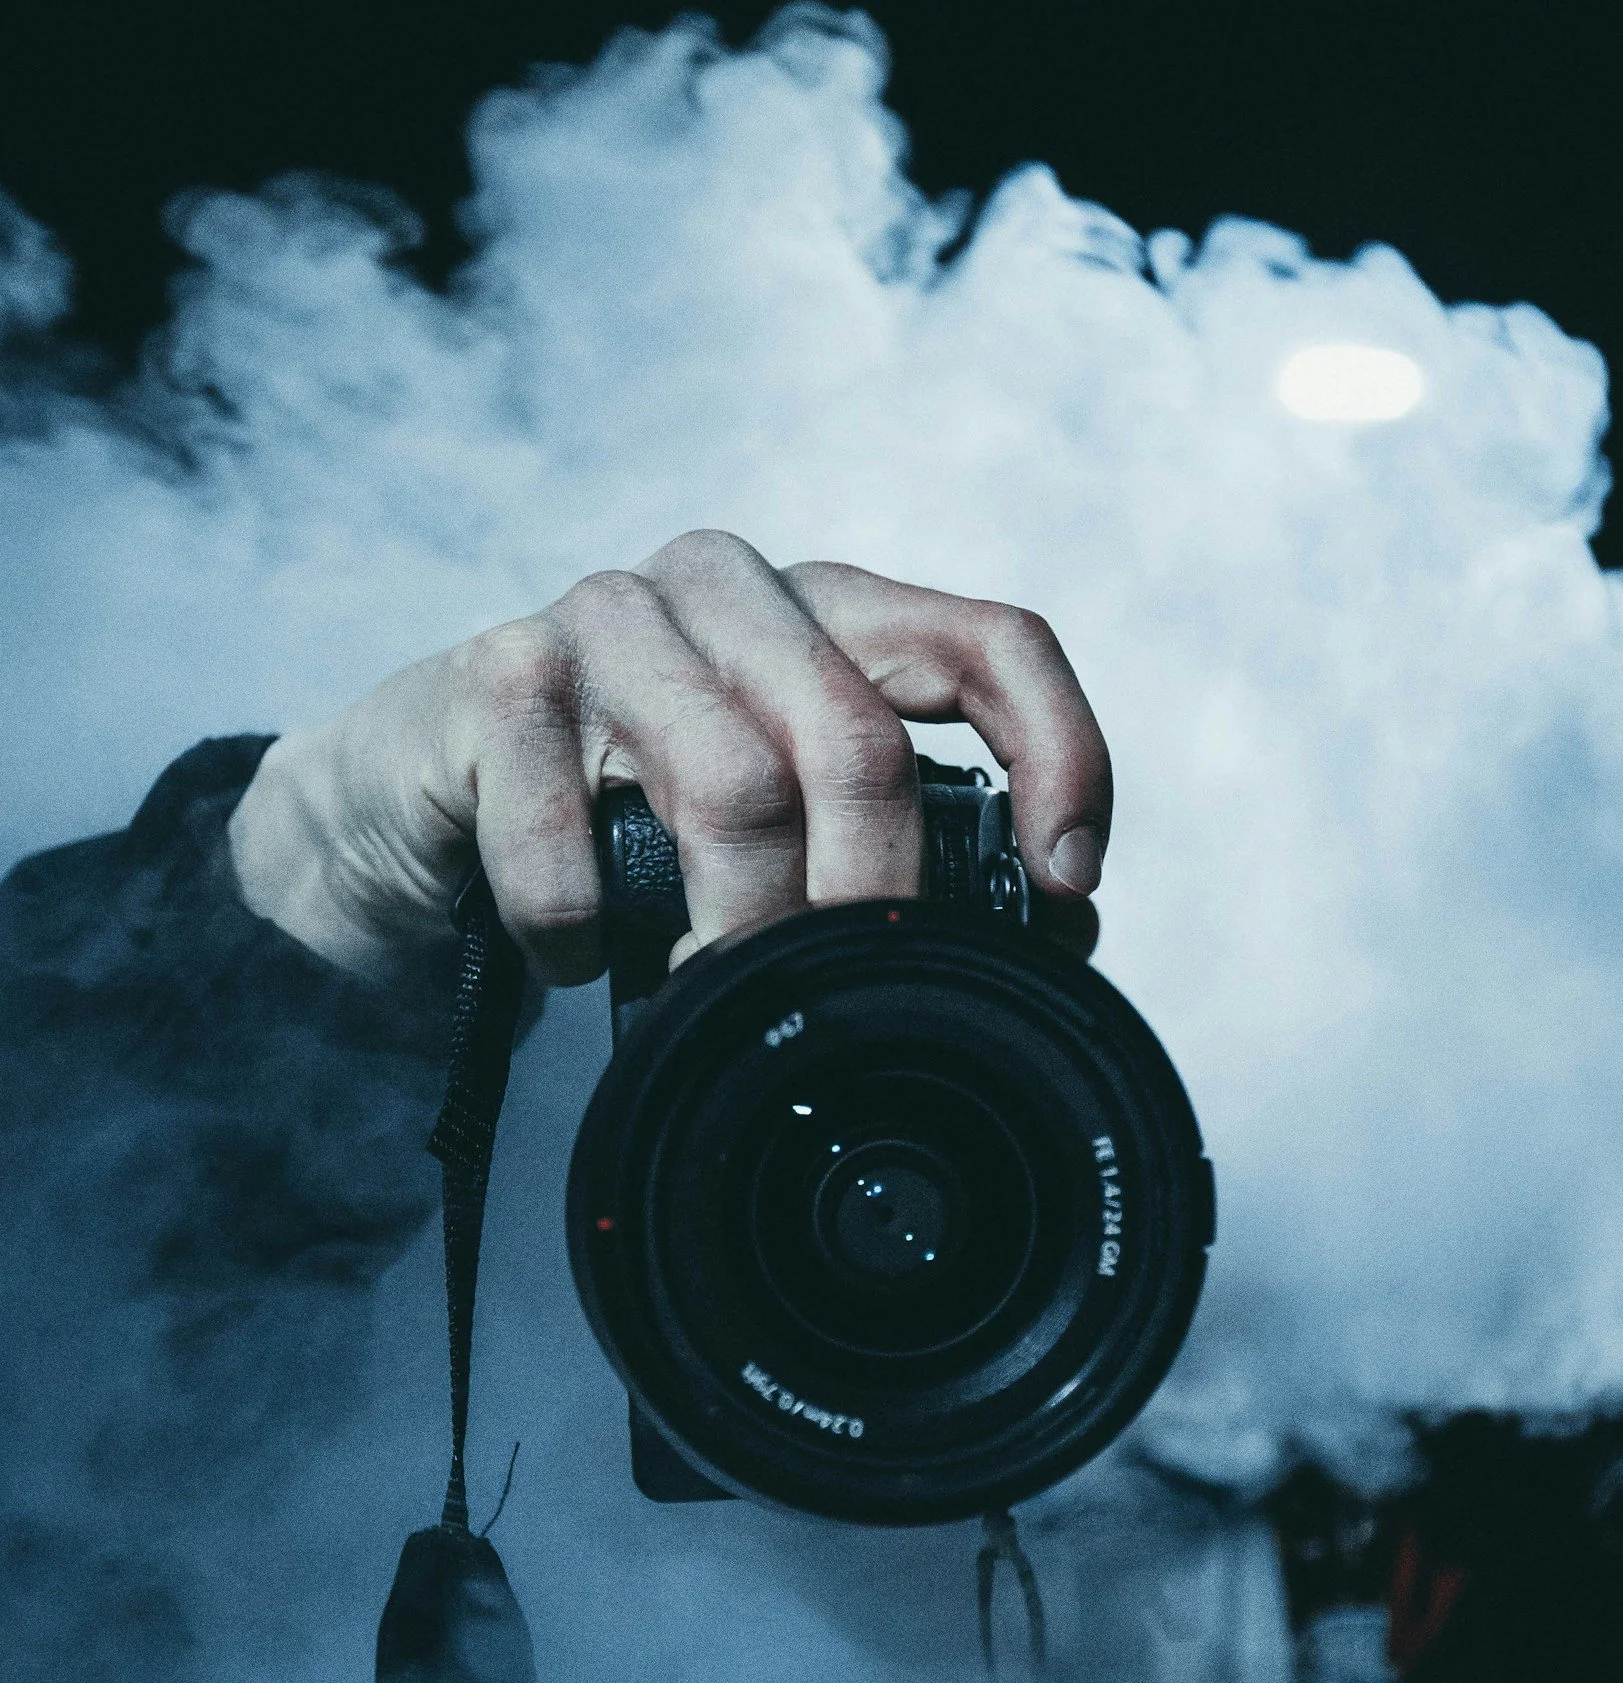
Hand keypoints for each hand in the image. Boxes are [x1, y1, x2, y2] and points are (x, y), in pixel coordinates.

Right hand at [228, 530, 1111, 981]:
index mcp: (829, 612)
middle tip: (844, 1004)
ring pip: (733, 785)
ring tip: (709, 998)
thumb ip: (892, 856)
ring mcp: (608, 617)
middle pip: (859, 740)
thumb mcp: (776, 832)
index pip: (990, 644)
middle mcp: (732, 589)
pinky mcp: (494, 678)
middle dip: (869, 904)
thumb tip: (1052, 942)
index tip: (1066, 890)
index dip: (1056, 759)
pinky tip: (578, 962)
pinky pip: (570, 834)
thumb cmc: (618, 824)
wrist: (408, 804)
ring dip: (735, 933)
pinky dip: (583, 931)